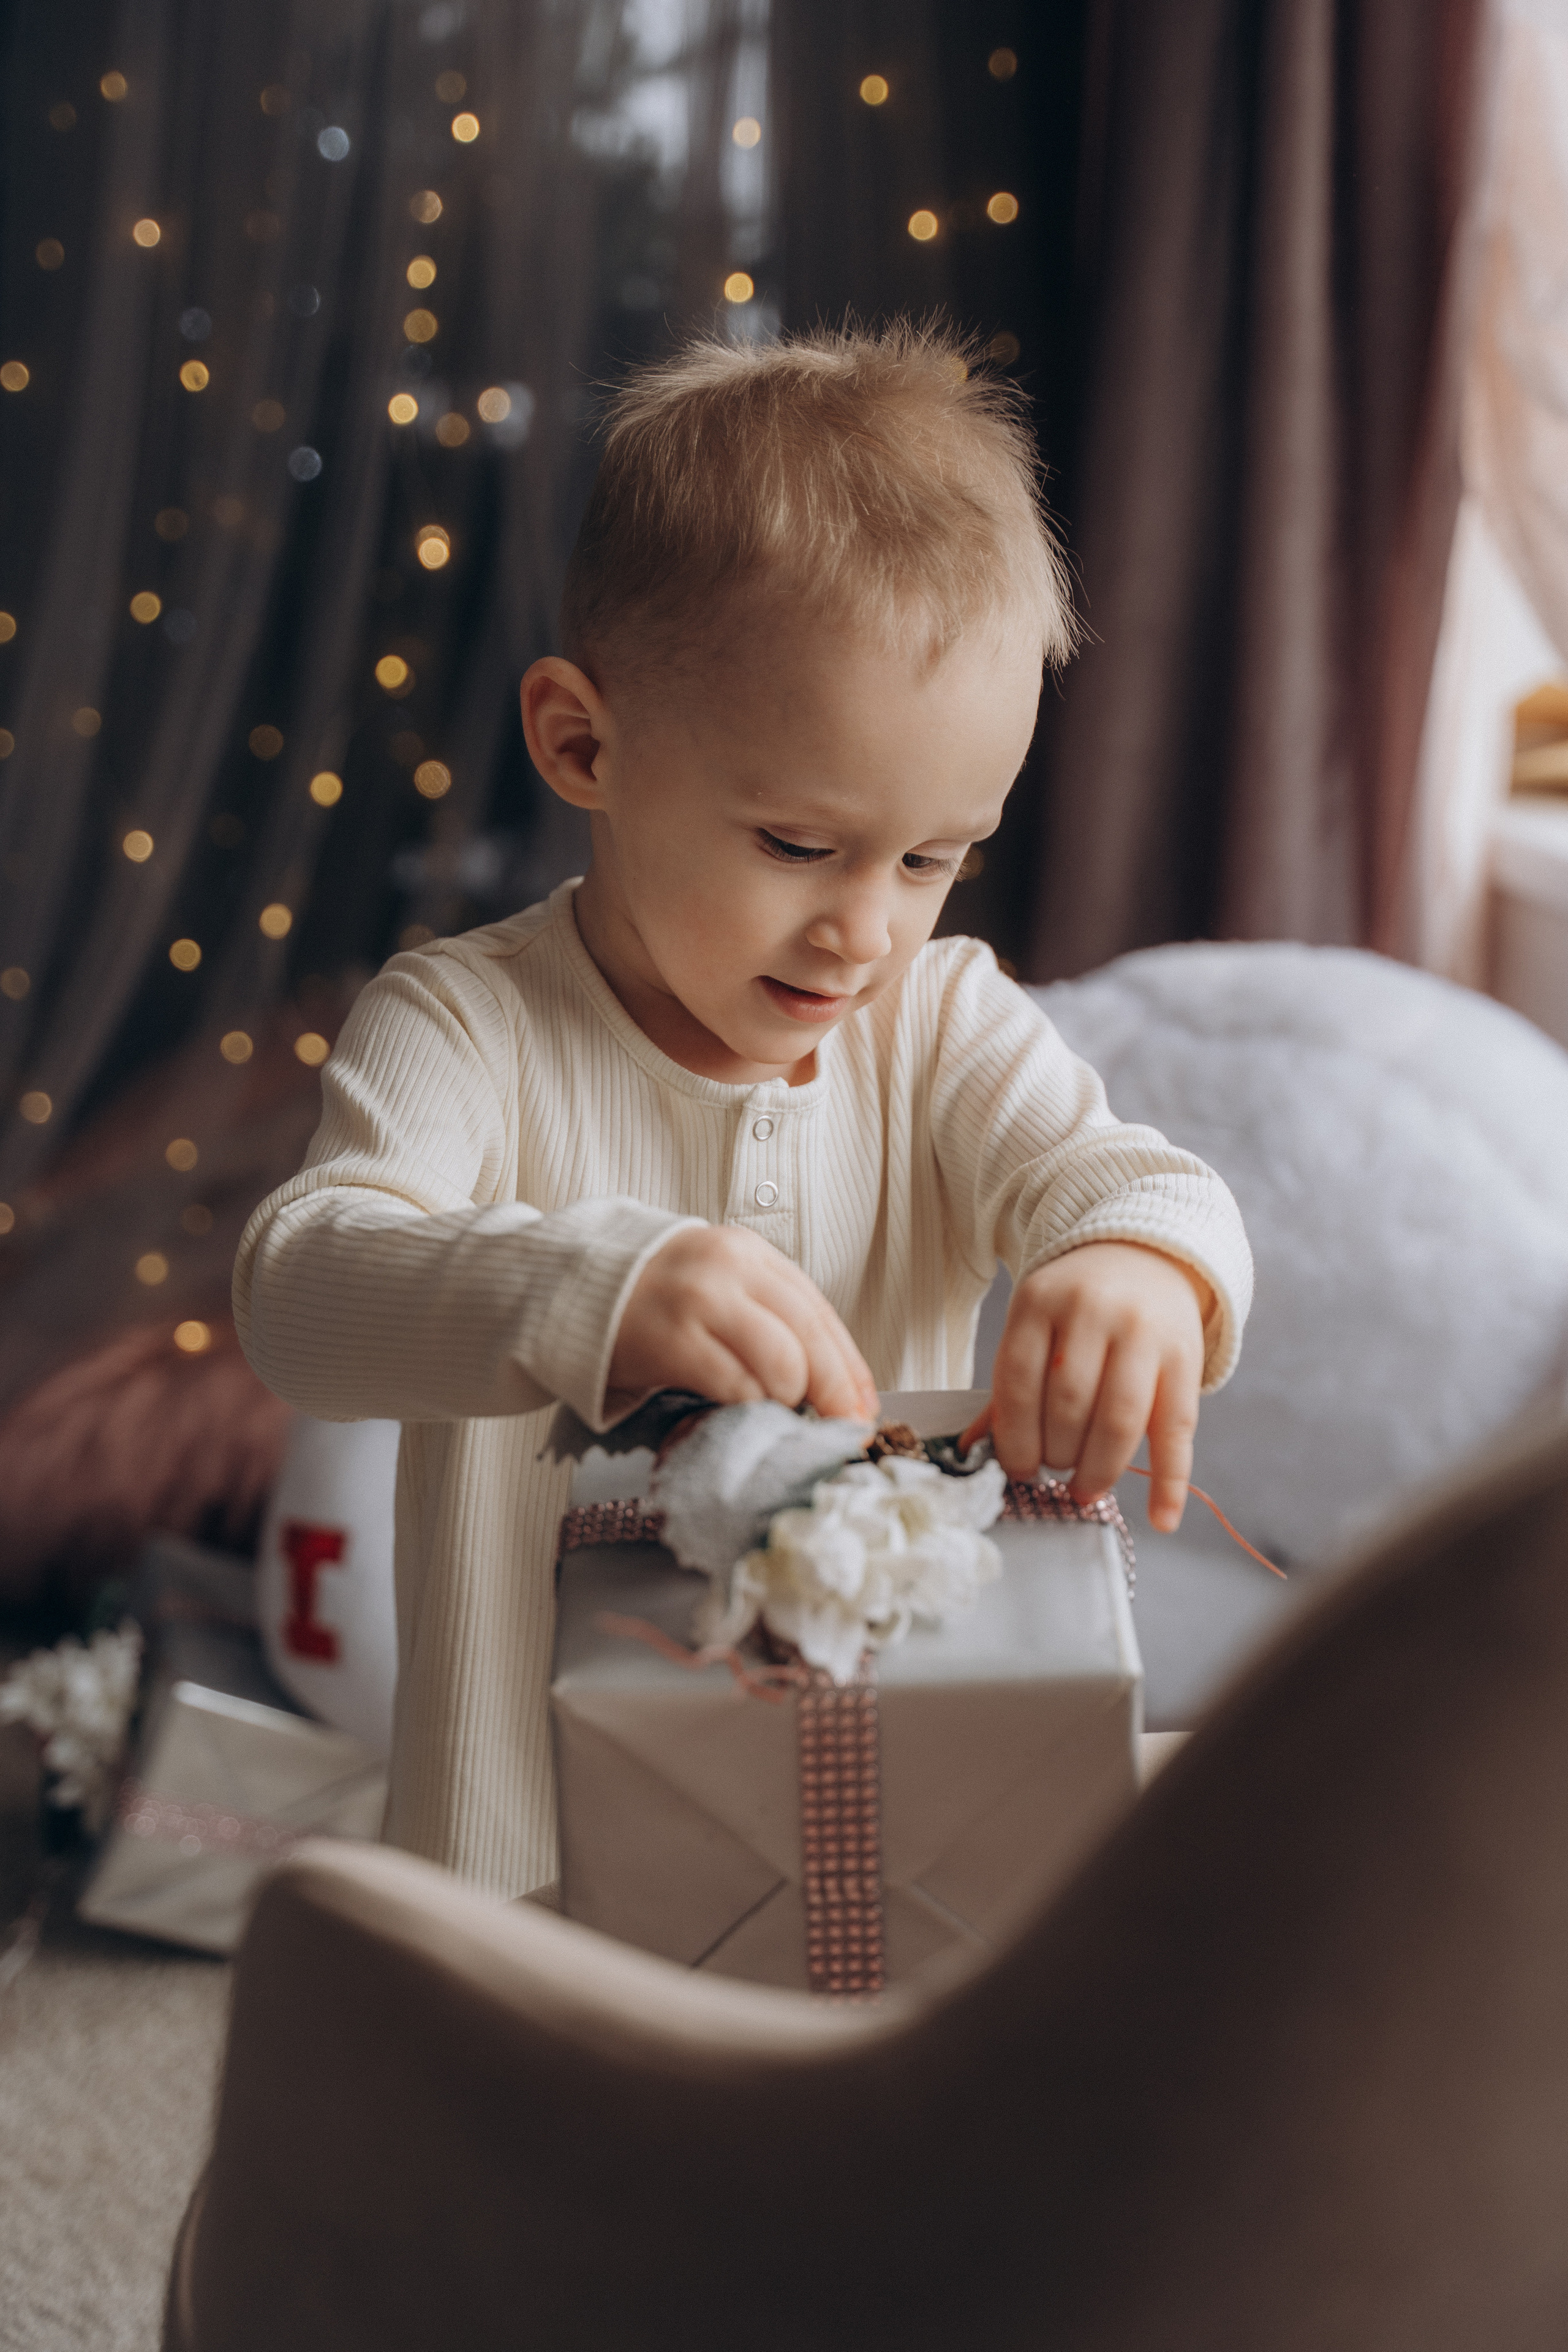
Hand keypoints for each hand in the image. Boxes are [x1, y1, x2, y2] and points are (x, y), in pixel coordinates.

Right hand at [609, 1225, 878, 1421]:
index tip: (863, 1409)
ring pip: (783, 1361)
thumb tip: (828, 1385)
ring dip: (788, 1400)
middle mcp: (731, 1269)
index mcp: (750, 1255)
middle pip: (811, 1338)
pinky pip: (735, 1384)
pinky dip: (749, 1407)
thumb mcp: (718, 1289)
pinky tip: (740, 1413)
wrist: (570, 1290)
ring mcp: (700, 1300)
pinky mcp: (670, 1338)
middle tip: (843, 1431)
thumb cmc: (649, 1300)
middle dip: (836, 1394)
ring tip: (774, 1414)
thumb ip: (766, 1319)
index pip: (820, 1313)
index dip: (851, 1369)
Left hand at [966, 1243, 1208, 1532]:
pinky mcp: (1185, 1358)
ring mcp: (1143, 1333)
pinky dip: (1171, 1481)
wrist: (1146, 1252)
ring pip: (1120, 1421)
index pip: (1018, 1383)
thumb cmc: (1079, 1304)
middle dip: (1058, 1454)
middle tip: (1055, 1473)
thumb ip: (1010, 1386)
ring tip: (1086, 1488)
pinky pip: (1178, 1429)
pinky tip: (1162, 1519)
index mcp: (1041, 1302)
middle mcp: (1093, 1312)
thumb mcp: (1035, 1324)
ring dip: (1100, 1470)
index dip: (1015, 1439)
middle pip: (1070, 1405)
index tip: (1018, 1470)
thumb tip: (973, 1450)